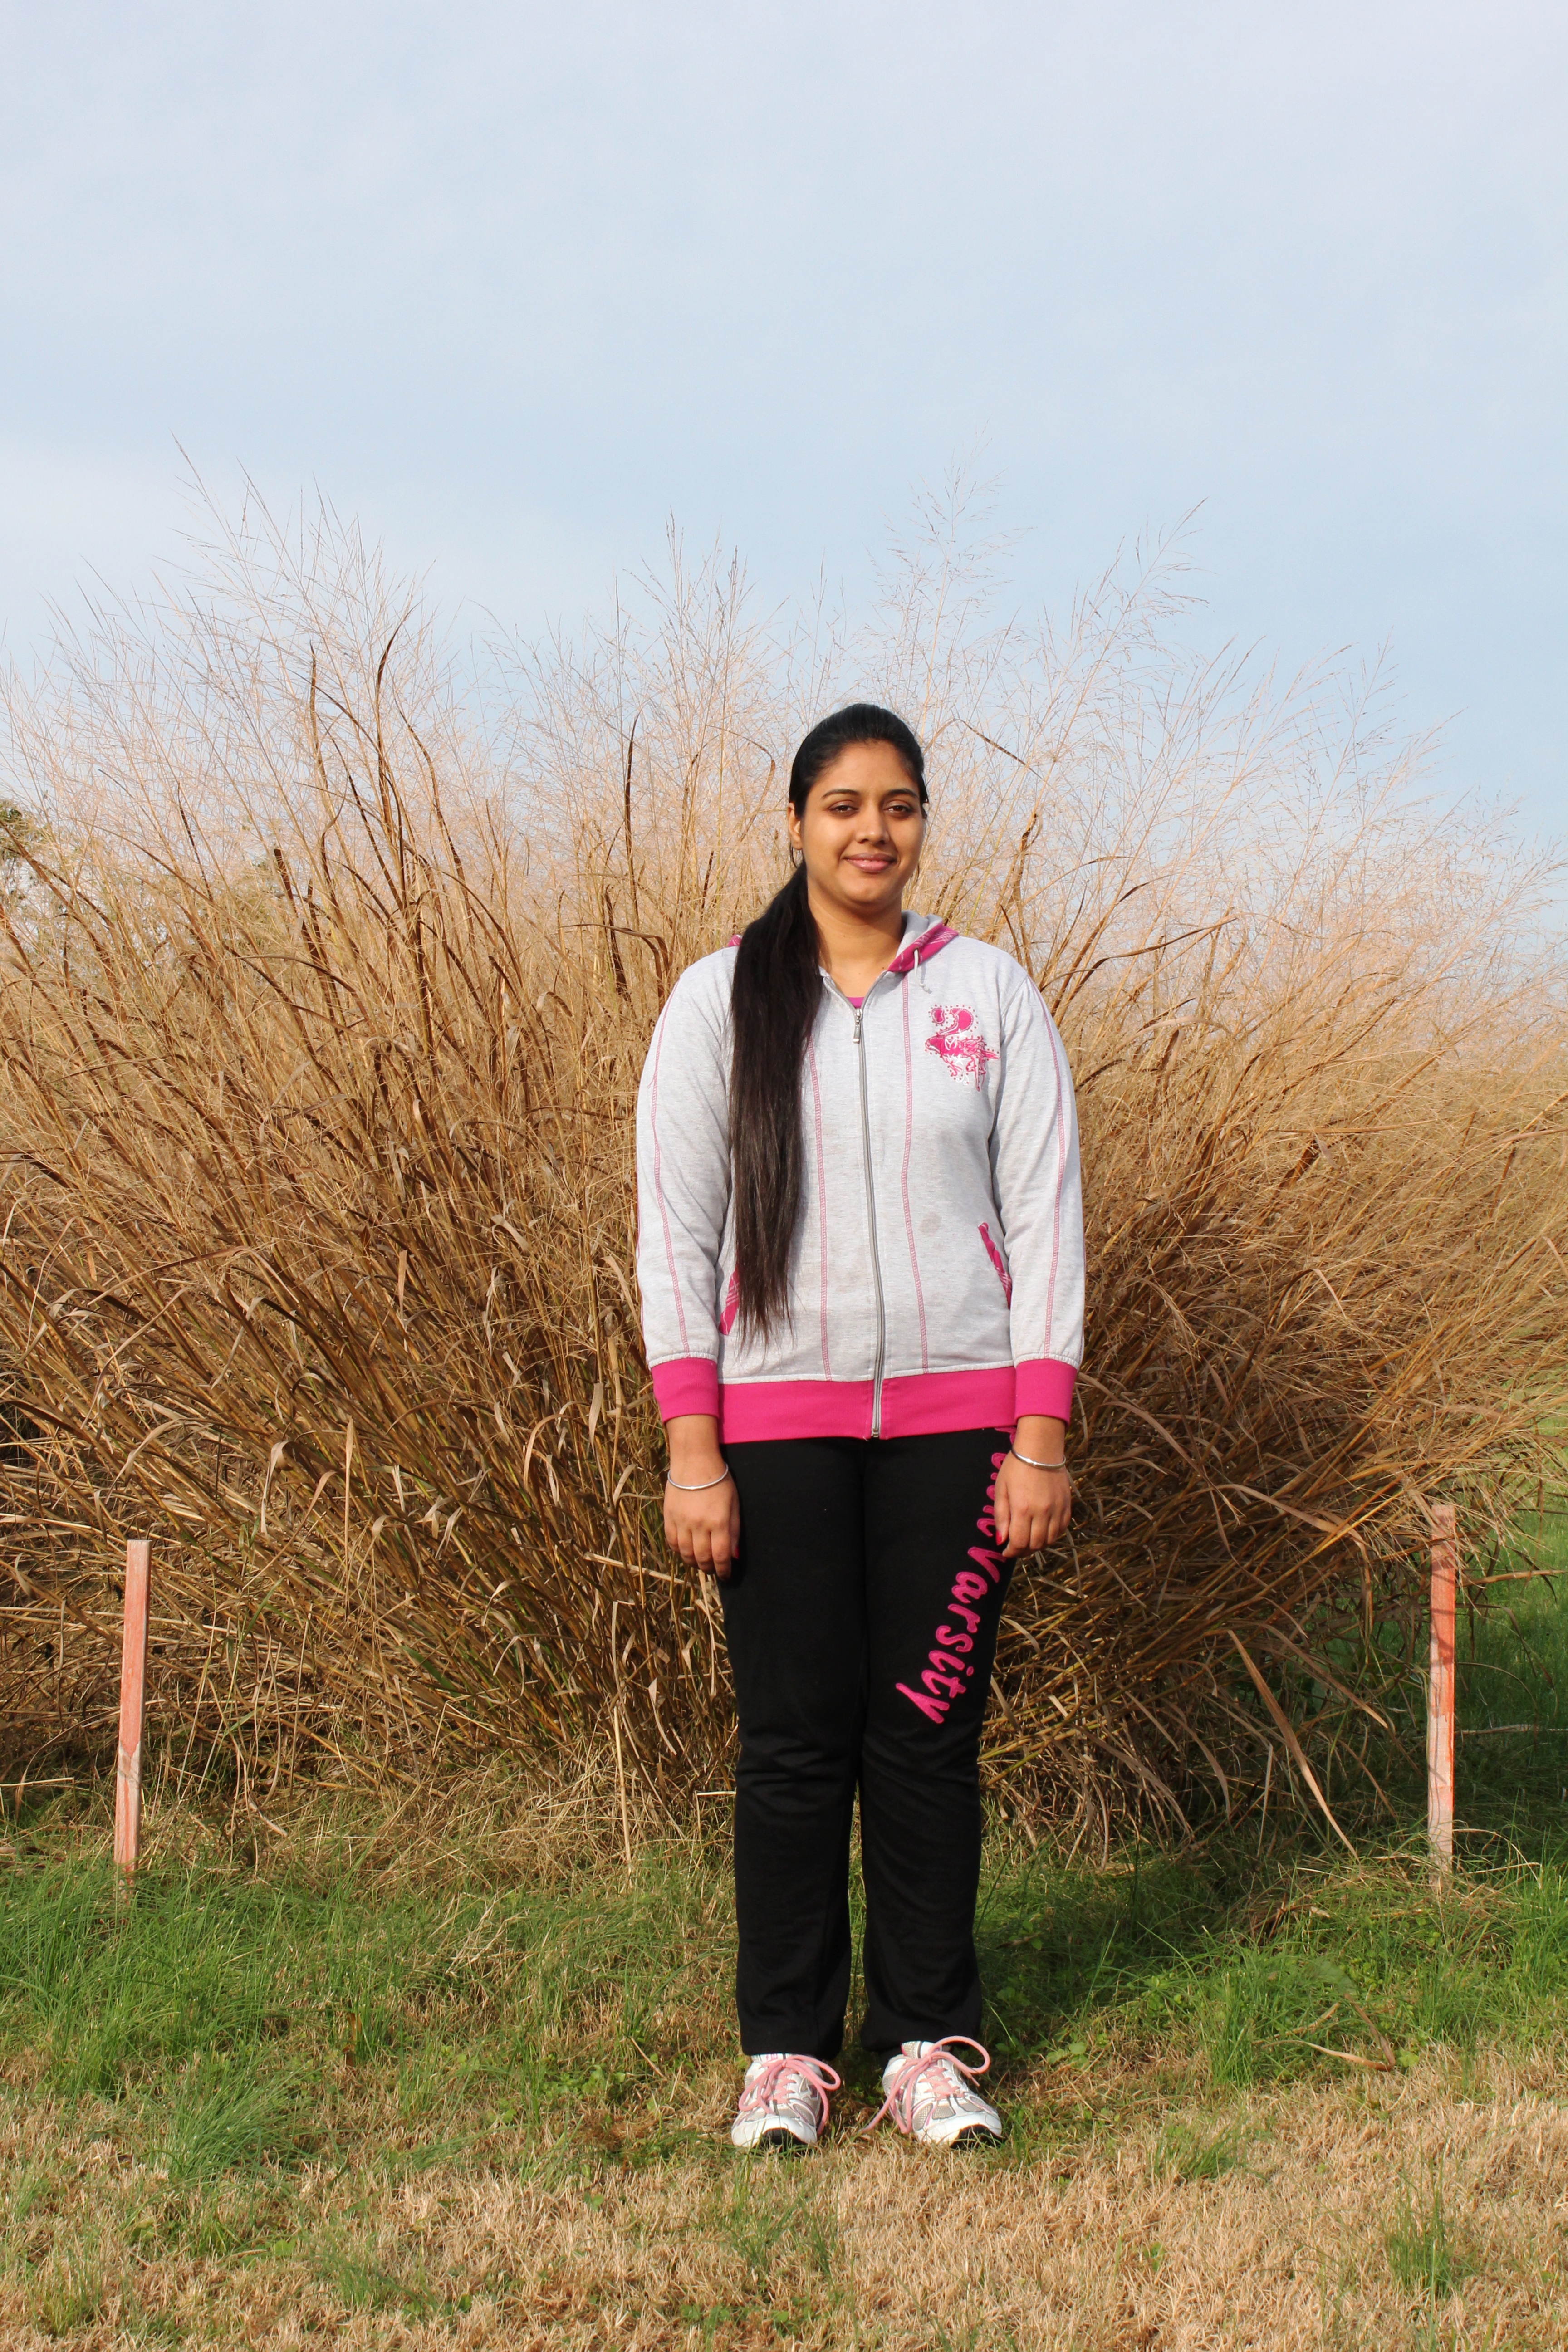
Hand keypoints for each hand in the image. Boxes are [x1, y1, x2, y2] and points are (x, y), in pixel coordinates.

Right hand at [662, 1414, 740, 1579]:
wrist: (695, 1462)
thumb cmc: (719, 1482)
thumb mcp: (733, 1504)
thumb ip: (733, 1530)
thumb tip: (732, 1553)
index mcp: (718, 1522)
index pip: (720, 1556)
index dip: (723, 1570)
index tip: (726, 1575)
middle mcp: (699, 1526)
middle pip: (702, 1558)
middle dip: (709, 1569)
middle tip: (713, 1569)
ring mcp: (682, 1522)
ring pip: (685, 1554)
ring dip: (693, 1563)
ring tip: (699, 1563)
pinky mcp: (669, 1517)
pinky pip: (672, 1542)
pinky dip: (679, 1551)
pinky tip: (685, 1551)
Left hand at [991, 1416, 1071, 1556]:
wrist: (1041, 1448)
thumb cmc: (1016, 1466)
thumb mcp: (1001, 1489)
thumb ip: (1001, 1516)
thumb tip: (1001, 1540)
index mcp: (1022, 1508)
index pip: (1019, 1543)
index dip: (1011, 1552)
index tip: (1006, 1551)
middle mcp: (1042, 1512)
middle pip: (1035, 1545)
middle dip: (1023, 1550)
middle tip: (1016, 1547)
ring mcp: (1057, 1509)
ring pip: (1049, 1540)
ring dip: (1038, 1544)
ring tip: (1028, 1539)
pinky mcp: (1066, 1505)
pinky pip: (1061, 1529)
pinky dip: (1052, 1535)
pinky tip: (1043, 1530)